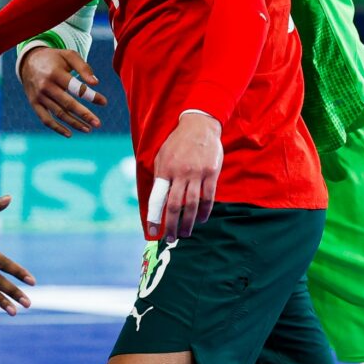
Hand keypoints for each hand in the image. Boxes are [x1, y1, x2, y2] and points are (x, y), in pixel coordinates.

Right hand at [18, 46, 105, 136]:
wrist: (28, 62)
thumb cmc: (54, 59)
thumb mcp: (69, 55)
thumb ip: (83, 67)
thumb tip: (96, 83)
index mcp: (55, 73)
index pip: (75, 87)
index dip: (90, 96)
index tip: (104, 102)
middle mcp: (45, 86)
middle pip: (67, 104)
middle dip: (84, 114)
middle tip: (98, 123)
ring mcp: (39, 96)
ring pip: (58, 113)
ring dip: (74, 123)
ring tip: (89, 129)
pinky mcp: (34, 104)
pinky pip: (46, 119)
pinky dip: (57, 128)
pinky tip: (70, 134)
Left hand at [146, 112, 222, 240]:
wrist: (199, 125)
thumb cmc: (178, 142)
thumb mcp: (162, 155)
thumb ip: (160, 176)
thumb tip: (158, 198)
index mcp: (165, 169)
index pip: (157, 198)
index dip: (154, 216)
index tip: (152, 231)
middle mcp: (180, 173)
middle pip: (175, 205)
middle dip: (172, 225)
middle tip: (171, 238)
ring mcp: (197, 173)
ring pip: (192, 204)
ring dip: (189, 222)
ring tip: (186, 233)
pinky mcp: (211, 172)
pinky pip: (209, 196)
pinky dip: (205, 210)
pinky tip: (202, 219)